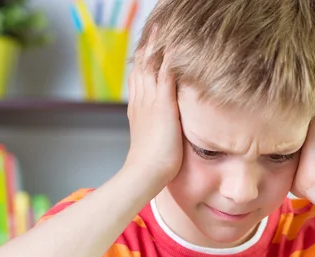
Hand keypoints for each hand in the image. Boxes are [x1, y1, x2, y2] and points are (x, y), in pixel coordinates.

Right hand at [124, 36, 182, 186]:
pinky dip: (170, 56)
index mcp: (138, 105)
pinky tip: (176, 43)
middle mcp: (141, 98)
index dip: (145, 56)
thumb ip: (160, 126)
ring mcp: (150, 100)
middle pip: (142, 62)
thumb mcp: (154, 138)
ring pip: (152, 63)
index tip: (151, 42)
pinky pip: (165, 73)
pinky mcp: (162, 104)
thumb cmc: (152, 164)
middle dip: (150, 43)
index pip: (139, 73)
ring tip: (165, 24)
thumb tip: (168, 126)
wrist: (145, 173)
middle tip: (156, 24)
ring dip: (158, 42)